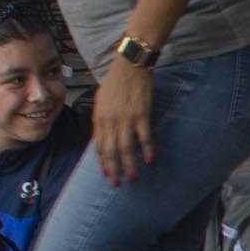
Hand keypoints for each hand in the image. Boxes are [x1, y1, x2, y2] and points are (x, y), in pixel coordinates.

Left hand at [92, 55, 155, 186]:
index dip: (102, 162)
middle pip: (110, 151)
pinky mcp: (141, 115)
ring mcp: (126, 119)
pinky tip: (151, 160)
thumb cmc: (115, 82)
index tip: (106, 174)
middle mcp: (110, 121)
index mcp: (99, 118)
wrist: (129, 66)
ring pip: (126, 149)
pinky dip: (148, 151)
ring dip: (129, 165)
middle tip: (117, 183)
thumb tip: (101, 137)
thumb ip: (100, 120)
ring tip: (133, 178)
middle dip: (113, 170)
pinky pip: (144, 138)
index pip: (98, 146)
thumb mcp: (100, 101)